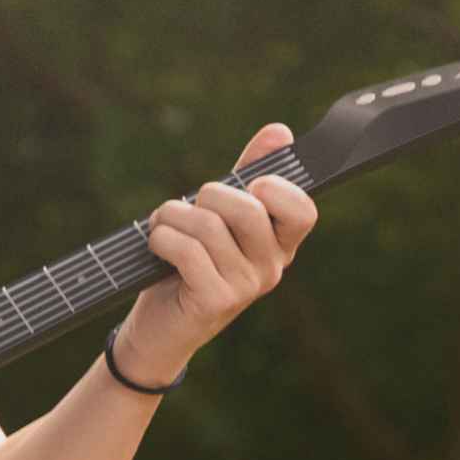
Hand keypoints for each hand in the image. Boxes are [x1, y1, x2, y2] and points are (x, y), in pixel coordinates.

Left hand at [117, 122, 318, 381]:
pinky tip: (157, 246)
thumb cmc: (191, 264)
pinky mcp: (216, 300)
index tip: (249, 186)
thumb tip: (280, 131)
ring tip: (163, 227)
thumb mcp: (221, 217)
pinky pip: (187, 249)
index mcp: (280, 245)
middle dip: (207, 196)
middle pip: (248, 208)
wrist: (159, 328)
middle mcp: (272, 268)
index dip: (276, 188)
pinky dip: (161, 238)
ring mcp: (246, 287)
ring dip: (172, 217)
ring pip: (209, 225)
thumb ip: (249, 174)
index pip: (302, 209)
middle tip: (189, 209)